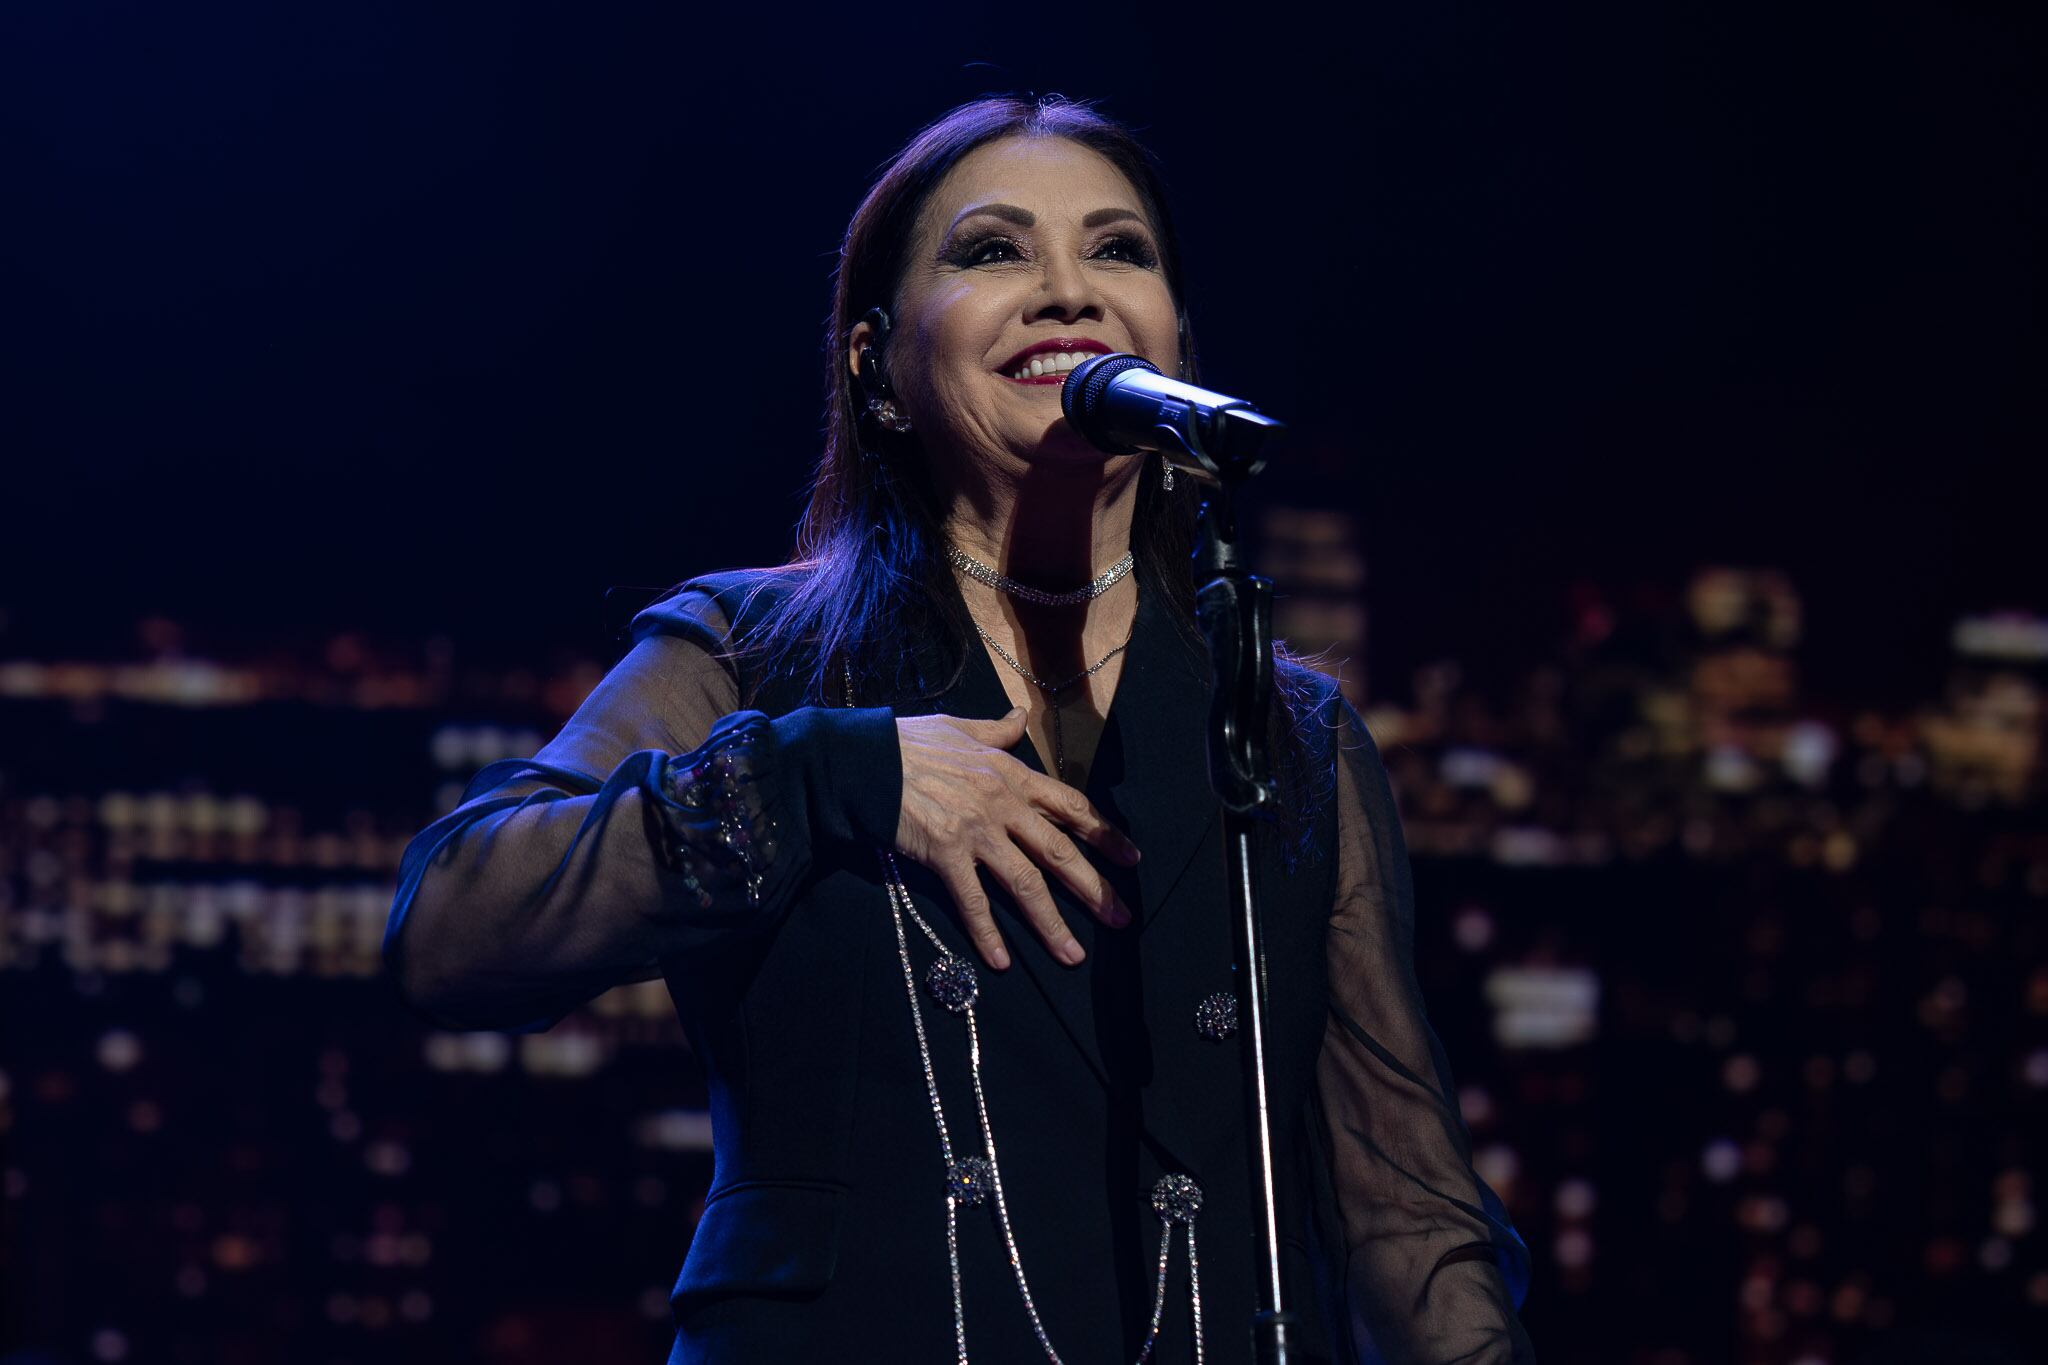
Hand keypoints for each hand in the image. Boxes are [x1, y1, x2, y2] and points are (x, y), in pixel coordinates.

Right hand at [893, 707, 1141, 969]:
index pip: (1072, 806)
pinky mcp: (946, 853)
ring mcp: (976, 831)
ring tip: (1072, 955)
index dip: (1104, 833)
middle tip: (1120, 918)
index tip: (1130, 857)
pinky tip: (1002, 961)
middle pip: (1059, 851)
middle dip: (1094, 887)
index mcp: (1011, 775)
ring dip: (1051, 923)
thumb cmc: (910, 743)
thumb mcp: (961, 728)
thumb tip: (1019, 715)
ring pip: (1025, 882)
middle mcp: (1003, 805)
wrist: (863, 760)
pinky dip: (988, 933)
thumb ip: (996, 730)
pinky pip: (973, 900)